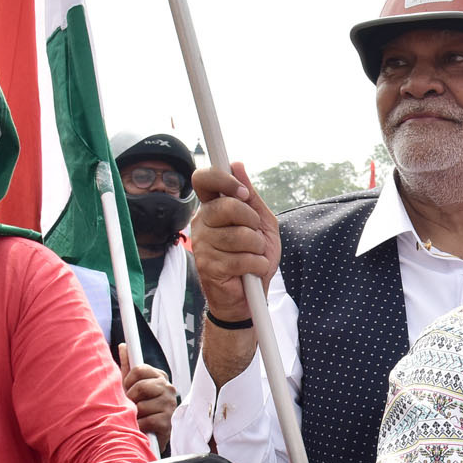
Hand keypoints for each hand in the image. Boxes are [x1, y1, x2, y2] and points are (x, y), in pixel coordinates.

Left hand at [117, 351, 175, 448]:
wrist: (151, 435)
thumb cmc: (140, 407)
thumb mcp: (132, 385)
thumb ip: (128, 366)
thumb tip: (123, 346)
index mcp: (159, 377)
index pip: (140, 369)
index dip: (128, 380)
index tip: (126, 387)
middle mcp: (168, 388)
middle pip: (140, 386)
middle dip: (130, 399)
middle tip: (131, 406)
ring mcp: (170, 405)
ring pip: (141, 405)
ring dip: (134, 414)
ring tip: (137, 417)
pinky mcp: (168, 422)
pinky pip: (146, 420)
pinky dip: (139, 426)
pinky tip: (142, 427)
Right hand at [187, 162, 279, 325]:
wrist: (250, 297)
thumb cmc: (254, 257)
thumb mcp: (261, 223)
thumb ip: (251, 196)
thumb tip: (237, 165)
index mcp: (212, 207)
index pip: (203, 179)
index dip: (223, 179)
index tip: (243, 192)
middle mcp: (201, 222)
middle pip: (227, 206)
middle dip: (251, 221)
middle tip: (255, 235)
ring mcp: (201, 244)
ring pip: (239, 234)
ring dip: (257, 247)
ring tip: (253, 255)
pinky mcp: (207, 265)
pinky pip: (241, 258)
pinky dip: (257, 264)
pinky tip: (251, 270)